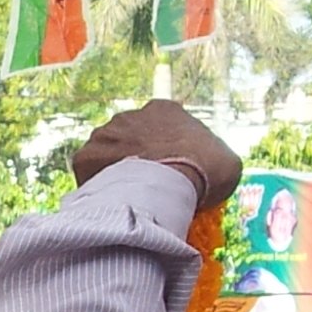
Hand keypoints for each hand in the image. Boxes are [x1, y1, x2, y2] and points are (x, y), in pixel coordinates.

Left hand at [70, 99, 242, 209]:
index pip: (158, 128)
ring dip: (111, 172)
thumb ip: (210, 156)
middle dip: (133, 161)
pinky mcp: (87, 156)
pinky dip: (94, 186)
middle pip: (128, 140)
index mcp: (164, 110)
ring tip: (123, 196)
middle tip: (142, 187)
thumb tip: (208, 169)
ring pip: (104, 155)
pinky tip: (107, 201)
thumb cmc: (208, 169)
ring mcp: (105, 133)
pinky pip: (87, 172)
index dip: (162, 152)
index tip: (165, 172)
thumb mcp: (224, 161)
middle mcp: (130, 115)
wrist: (175, 180)